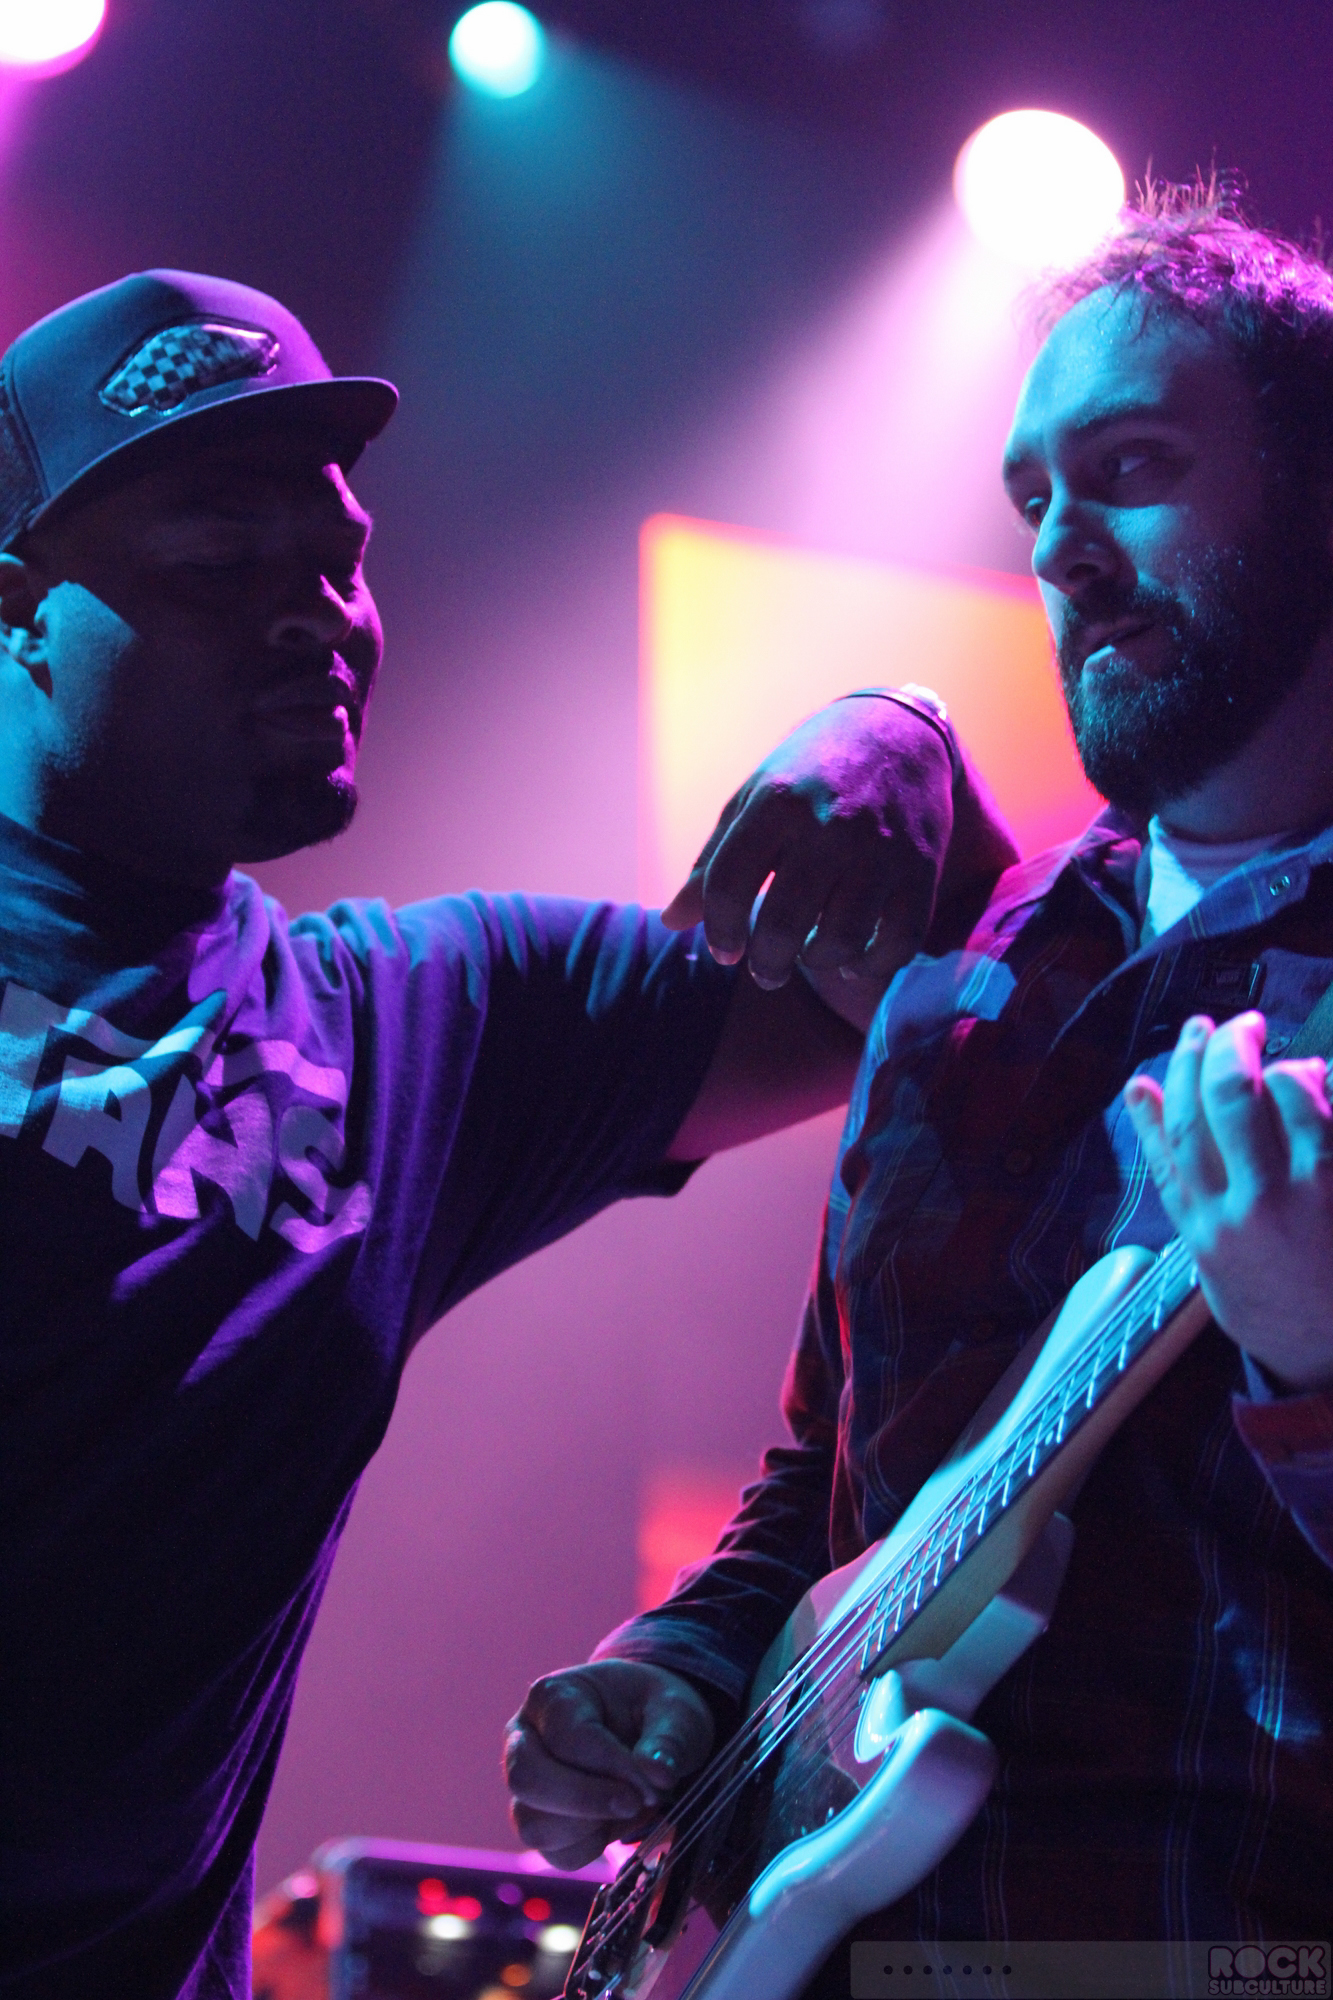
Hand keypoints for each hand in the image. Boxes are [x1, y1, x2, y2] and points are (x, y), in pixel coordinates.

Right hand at [503, 1660, 713, 1867]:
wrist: (649, 1726)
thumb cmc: (655, 1709)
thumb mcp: (675, 1710)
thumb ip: (669, 1738)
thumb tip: (657, 1774)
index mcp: (553, 1695)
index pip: (568, 1739)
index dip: (612, 1767)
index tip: (654, 1783)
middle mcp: (524, 1737)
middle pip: (527, 1779)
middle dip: (586, 1800)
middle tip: (635, 1803)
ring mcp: (527, 1783)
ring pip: (533, 1824)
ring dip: (590, 1827)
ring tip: (630, 1807)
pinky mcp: (539, 1821)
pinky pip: (555, 1853)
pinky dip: (592, 1847)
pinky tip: (617, 1820)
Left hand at [662, 695, 975, 993]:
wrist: (896, 732)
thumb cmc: (808, 774)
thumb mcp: (752, 801)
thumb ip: (713, 862)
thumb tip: (673, 923)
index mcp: (777, 802)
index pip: (730, 884)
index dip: (720, 930)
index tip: (726, 950)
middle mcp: (830, 825)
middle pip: (784, 923)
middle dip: (767, 964)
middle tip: (765, 972)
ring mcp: (880, 849)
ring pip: (842, 940)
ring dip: (817, 964)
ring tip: (808, 957)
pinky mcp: (921, 868)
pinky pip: (900, 941)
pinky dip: (872, 965)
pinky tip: (854, 960)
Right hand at [1123, 1011, 1332, 1392]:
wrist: (1329, 1358)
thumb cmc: (1271, 1305)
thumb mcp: (1209, 1258)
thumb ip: (1180, 1184)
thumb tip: (1141, 1095)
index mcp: (1202, 1229)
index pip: (1173, 1139)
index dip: (1172, 1081)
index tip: (1180, 1044)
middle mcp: (1243, 1211)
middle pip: (1220, 1103)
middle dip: (1222, 1050)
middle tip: (1233, 1026)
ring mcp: (1298, 1200)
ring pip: (1274, 1100)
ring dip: (1272, 1062)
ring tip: (1274, 1051)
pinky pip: (1323, 1118)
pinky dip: (1314, 1087)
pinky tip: (1311, 1078)